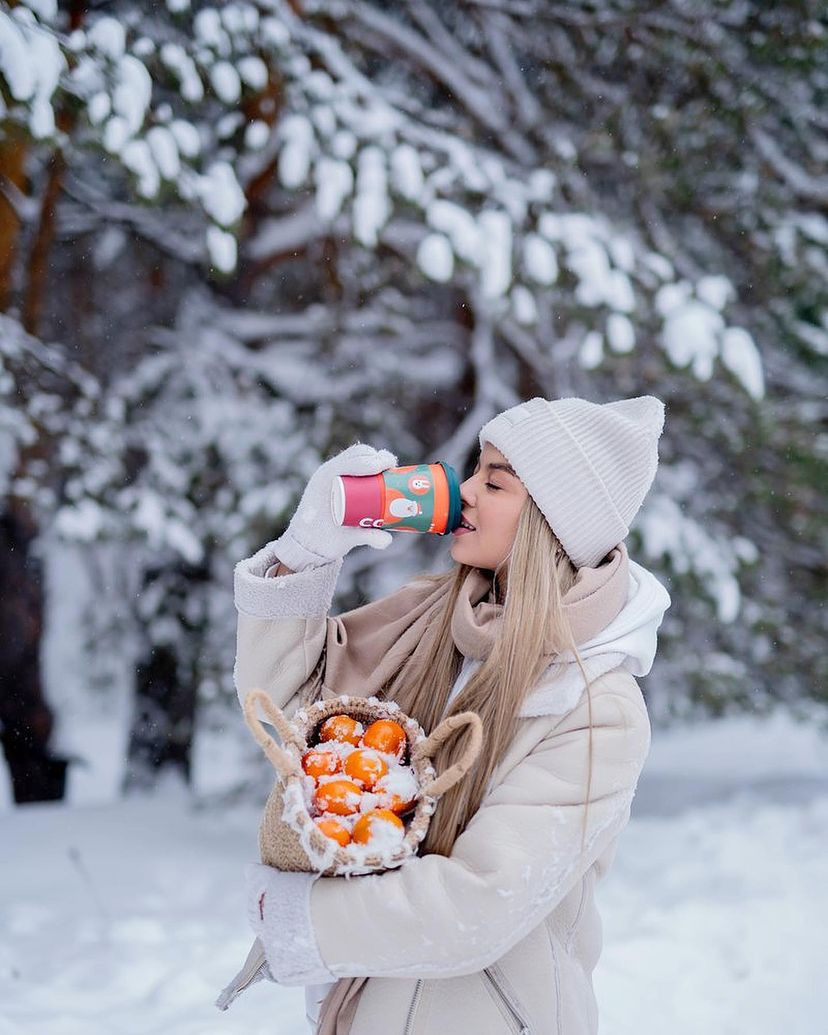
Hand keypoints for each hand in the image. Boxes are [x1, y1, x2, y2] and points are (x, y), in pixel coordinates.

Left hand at [272, 442, 397, 570]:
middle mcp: (327, 472)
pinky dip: (369, 462)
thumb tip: (389, 539)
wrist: (306, 544)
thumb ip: (367, 538)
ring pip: (356, 456)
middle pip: (357, 454)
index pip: (352, 462)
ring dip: (375, 458)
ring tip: (390, 472)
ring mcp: (331, 474)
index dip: (373, 461)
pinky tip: (382, 472)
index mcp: (325, 480)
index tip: (390, 468)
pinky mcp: (336, 478)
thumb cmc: (322, 541)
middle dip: (378, 458)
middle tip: (394, 471)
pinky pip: (354, 463)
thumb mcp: (345, 539)